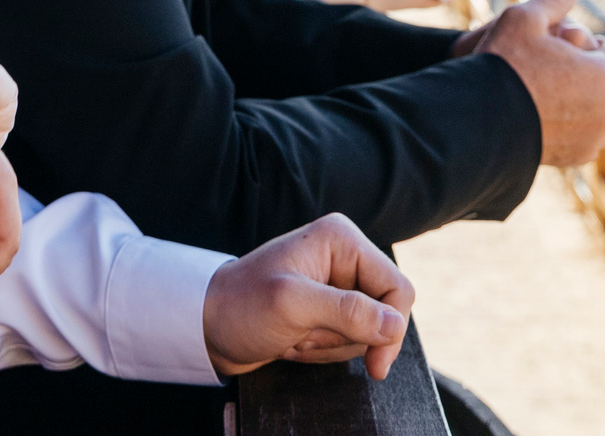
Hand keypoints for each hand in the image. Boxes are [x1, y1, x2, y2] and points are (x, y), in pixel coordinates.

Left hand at [202, 214, 413, 379]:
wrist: (206, 326)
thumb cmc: (241, 305)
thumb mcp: (292, 305)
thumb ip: (346, 311)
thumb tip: (394, 325)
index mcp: (341, 240)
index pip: (397, 289)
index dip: (392, 329)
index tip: (375, 365)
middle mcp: (343, 257)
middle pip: (384, 314)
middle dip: (346, 337)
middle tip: (305, 333)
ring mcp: (336, 284)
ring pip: (367, 332)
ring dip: (330, 346)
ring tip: (294, 336)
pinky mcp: (327, 309)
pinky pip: (348, 341)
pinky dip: (322, 351)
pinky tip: (294, 342)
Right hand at [450, 0, 604, 167]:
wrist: (481, 119)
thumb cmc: (504, 63)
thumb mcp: (523, 18)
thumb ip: (553, 0)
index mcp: (603, 74)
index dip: (603, 50)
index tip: (579, 48)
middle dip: (604, 83)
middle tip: (573, 74)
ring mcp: (594, 137)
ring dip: (594, 108)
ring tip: (562, 97)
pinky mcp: (577, 157)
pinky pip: (590, 141)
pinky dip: (580, 130)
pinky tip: (552, 118)